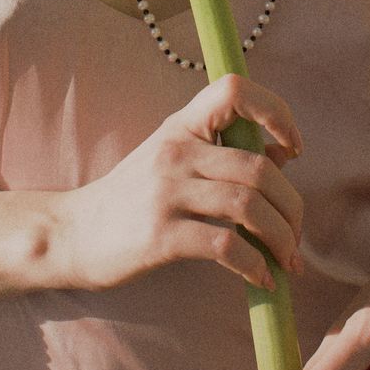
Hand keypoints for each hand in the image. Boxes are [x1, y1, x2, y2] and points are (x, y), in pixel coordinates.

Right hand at [64, 72, 304, 292]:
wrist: (74, 233)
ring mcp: (166, 191)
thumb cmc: (133, 197)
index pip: (234, 90)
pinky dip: (254, 265)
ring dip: (280, 238)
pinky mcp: (160, 234)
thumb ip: (223, 151)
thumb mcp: (174, 158)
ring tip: (288, 260)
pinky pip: (225, 245)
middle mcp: (176, 151)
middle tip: (296, 235)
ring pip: (248, 205)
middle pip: (257, 166)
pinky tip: (261, 278)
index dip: (274, 111)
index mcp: (182, 126)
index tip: (293, 147)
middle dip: (291, 206)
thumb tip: (283, 152)